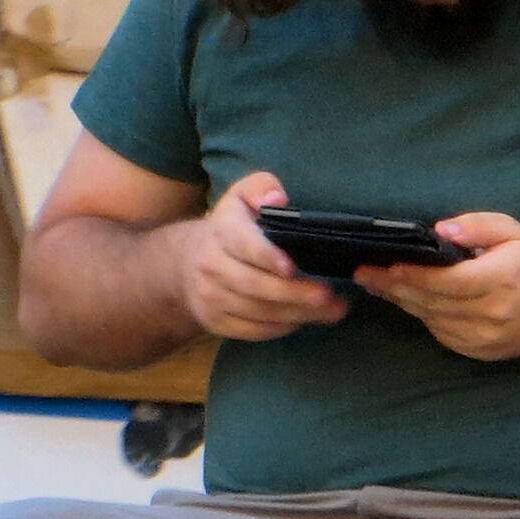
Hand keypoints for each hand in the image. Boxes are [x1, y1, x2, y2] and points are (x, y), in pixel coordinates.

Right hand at [169, 171, 351, 341]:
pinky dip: (281, 328)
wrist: (187, 262)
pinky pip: (252, 330)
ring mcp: (210, 296)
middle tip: (330, 297)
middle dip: (295, 293)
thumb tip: (276, 199)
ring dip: (297, 314)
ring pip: (257, 312)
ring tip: (332, 311)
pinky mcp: (215, 321)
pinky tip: (306, 320)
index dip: (267, 257)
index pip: (243, 245)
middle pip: (254, 285)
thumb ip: (261, 188)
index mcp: (222, 230)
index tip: (292, 267)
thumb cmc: (233, 225)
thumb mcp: (243, 195)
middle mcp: (211, 265)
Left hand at [353, 211, 519, 362]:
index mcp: (502, 280)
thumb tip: (440, 230)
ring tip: (377, 283)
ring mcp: (485, 337)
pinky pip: (439, 332)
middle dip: (395, 287)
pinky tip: (406, 299)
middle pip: (432, 301)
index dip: (414, 274)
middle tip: (365, 273)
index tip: (386, 265)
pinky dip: (422, 314)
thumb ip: (477, 225)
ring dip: (402, 301)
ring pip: (431, 318)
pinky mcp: (478, 351)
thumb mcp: (511, 232)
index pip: (448, 280)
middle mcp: (493, 313)